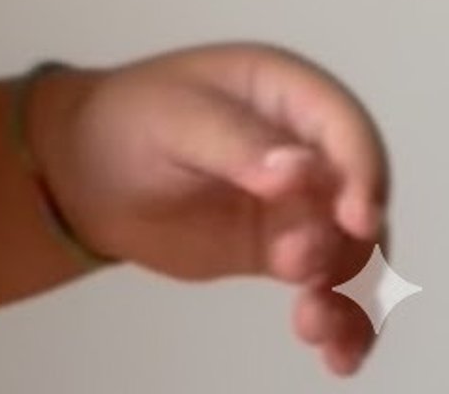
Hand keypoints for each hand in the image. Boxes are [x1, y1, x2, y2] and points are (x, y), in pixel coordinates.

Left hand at [32, 45, 388, 376]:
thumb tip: (299, 171)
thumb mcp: (171, 118)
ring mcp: (301, 203)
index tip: (354, 219)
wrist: (88, 174)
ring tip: (312, 325)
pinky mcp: (287, 251)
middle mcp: (307, 146)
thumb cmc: (127, 122)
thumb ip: (234, 141)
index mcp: (283, 91)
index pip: (344, 127)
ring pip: (355, 251)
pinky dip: (347, 322)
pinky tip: (338, 356)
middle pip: (359, 197)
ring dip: (349, 294)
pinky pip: (334, 288)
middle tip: (295, 267)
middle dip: (345, 242)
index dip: (361, 171)